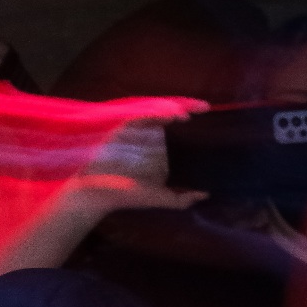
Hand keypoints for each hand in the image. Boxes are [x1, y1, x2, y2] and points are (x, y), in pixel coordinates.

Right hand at [58, 115, 210, 217]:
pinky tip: (171, 117)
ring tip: (189, 113)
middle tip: (205, 107)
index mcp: (159, 150)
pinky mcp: (124, 128)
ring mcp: (136, 131)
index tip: (208, 113)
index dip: (193, 120)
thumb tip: (205, 195)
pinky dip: (156, 114)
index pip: (179, 131)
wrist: (98, 194)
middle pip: (171, 116)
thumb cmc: (127, 196)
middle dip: (188, 108)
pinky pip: (142, 116)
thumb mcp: (158, 198)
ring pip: (158, 113)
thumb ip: (180, 199)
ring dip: (173, 110)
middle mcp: (149, 137)